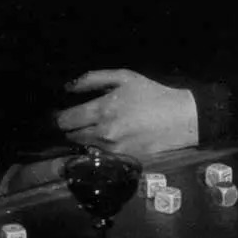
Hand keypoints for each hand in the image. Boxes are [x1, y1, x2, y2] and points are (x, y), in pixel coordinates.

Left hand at [55, 68, 198, 159]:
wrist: (179, 119)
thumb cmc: (150, 93)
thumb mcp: (124, 77)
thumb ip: (93, 79)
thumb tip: (67, 87)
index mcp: (103, 110)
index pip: (66, 120)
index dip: (60, 117)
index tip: (59, 113)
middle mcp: (103, 133)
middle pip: (71, 136)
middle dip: (70, 128)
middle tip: (75, 120)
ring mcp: (112, 150)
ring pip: (84, 147)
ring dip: (83, 138)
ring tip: (92, 127)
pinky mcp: (121, 161)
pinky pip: (99, 155)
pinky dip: (97, 148)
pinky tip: (106, 138)